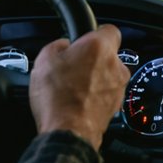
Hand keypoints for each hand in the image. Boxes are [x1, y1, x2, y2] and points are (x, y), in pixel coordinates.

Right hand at [28, 24, 129, 148]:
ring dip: (96, 78)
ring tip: (74, 87)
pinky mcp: (118, 104)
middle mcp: (115, 64)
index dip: (95, 34)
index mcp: (99, 47)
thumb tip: (63, 45)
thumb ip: (57, 45)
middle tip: (74, 66)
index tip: (84, 40)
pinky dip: (97, 95)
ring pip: (109, 74)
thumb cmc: (57, 97)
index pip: (109, 29)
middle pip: (108, 54)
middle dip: (93, 59)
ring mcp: (119, 85)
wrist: (68, 132)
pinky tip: (80, 101)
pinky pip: (108, 92)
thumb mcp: (44, 60)